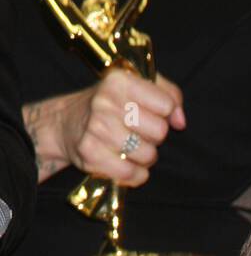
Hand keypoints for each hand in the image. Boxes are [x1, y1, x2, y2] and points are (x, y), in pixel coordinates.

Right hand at [23, 68, 184, 185]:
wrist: (65, 124)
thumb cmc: (108, 106)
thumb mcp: (134, 87)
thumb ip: (166, 95)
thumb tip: (180, 121)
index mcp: (119, 81)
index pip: (166, 104)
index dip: (165, 114)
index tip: (152, 114)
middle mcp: (105, 102)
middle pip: (160, 131)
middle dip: (154, 137)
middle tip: (138, 133)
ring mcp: (97, 129)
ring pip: (148, 155)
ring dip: (144, 157)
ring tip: (129, 148)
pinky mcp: (91, 154)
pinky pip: (133, 174)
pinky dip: (134, 174)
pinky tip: (123, 163)